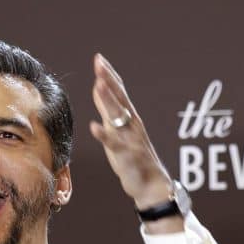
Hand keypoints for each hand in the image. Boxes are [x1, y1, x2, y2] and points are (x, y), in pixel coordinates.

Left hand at [89, 54, 176, 216]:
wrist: (150, 184)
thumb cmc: (132, 157)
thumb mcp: (116, 129)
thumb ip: (108, 109)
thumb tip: (98, 86)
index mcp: (129, 117)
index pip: (119, 91)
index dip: (109, 75)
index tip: (99, 58)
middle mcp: (131, 124)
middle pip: (119, 97)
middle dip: (109, 79)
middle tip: (99, 62)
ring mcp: (130, 139)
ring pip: (118, 116)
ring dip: (108, 100)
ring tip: (98, 85)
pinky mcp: (127, 156)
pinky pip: (115, 144)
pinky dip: (104, 135)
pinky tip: (93, 127)